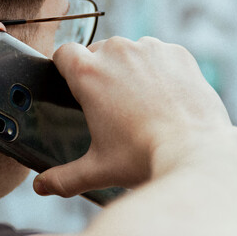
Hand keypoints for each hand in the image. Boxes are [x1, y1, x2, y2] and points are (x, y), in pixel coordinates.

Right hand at [33, 37, 236, 197]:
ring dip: (131, 70)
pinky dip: (161, 71)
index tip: (73, 84)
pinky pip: (160, 55)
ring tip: (143, 105)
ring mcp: (150, 49)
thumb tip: (41, 186)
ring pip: (130, 53)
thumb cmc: (143, 158)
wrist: (195, 152)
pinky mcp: (177, 53)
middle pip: (98, 53)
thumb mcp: (98, 169)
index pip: (63, 53)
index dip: (65, 68)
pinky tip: (167, 99)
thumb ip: (63, 178)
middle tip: (112, 107)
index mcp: (88, 73)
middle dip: (102, 74)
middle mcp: (117, 52)